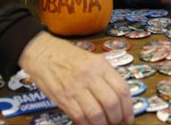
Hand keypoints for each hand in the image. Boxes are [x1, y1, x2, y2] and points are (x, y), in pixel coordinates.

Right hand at [19, 32, 133, 124]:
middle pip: (111, 103)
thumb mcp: (93, 60)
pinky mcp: (62, 97)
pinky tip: (90, 124)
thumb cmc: (68, 56)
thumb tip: (119, 101)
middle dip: (116, 118)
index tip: (128, 118)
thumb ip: (106, 77)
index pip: (122, 89)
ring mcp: (75, 87)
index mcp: (101, 65)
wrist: (42, 52)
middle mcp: (90, 75)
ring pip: (96, 114)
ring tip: (103, 124)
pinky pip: (80, 117)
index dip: (128, 108)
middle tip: (115, 122)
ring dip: (103, 124)